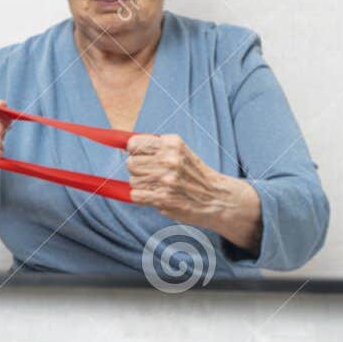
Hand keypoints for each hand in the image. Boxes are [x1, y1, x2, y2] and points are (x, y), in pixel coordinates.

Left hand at [125, 133, 260, 251]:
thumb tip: (123, 146)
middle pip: (131, 163)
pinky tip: (156, 196)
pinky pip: (136, 195)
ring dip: (141, 185)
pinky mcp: (164, 198)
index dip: (133, 151)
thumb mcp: (181, 153)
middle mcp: (169, 159)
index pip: (134, 143)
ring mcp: (166, 179)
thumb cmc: (196, 175)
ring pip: (133, 180)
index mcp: (172, 144)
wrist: (219, 198)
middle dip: (137, 170)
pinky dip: (142, 198)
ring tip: (158, 187)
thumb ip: (156, 148)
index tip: (138, 156)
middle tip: (151, 175)